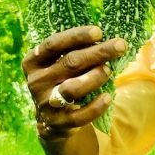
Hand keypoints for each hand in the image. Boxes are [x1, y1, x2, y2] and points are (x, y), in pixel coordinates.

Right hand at [22, 26, 126, 140]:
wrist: (53, 120)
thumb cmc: (63, 81)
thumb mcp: (61, 65)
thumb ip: (77, 52)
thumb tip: (108, 38)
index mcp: (34, 62)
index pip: (53, 44)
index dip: (76, 36)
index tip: (98, 31)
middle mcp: (36, 81)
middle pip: (69, 63)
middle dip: (98, 52)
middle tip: (120, 45)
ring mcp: (46, 103)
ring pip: (72, 88)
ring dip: (95, 77)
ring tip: (109, 70)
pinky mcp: (57, 123)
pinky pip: (79, 115)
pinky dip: (96, 106)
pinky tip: (108, 97)